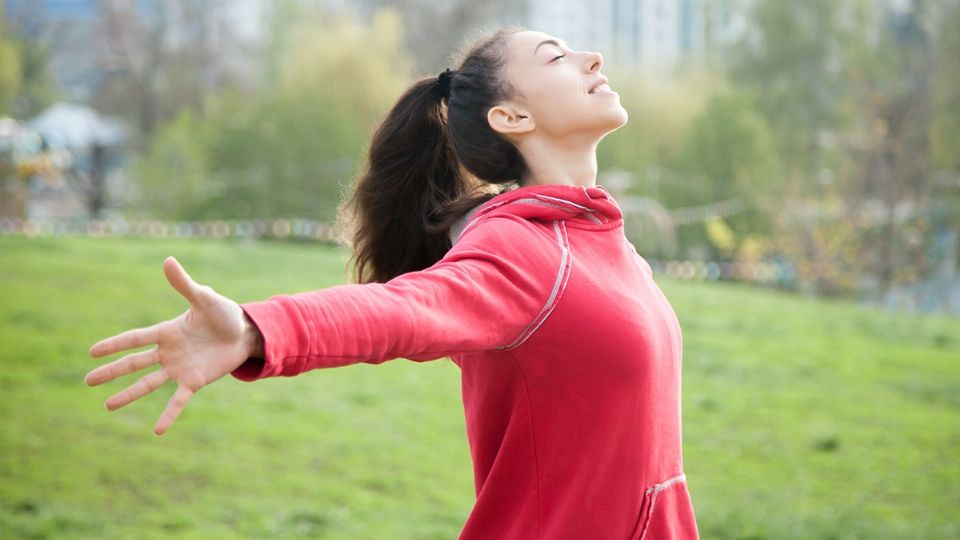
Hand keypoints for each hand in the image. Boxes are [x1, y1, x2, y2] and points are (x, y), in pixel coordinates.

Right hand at [85, 256, 262, 435]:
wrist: (246, 333)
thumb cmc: (224, 313)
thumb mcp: (204, 298)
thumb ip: (184, 284)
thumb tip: (168, 260)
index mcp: (167, 331)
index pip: (135, 338)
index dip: (114, 344)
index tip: (92, 352)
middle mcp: (168, 352)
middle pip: (134, 363)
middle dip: (111, 372)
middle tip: (87, 381)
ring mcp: (179, 368)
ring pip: (149, 384)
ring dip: (129, 394)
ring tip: (108, 406)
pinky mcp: (195, 381)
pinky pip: (178, 400)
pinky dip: (168, 415)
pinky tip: (157, 431)